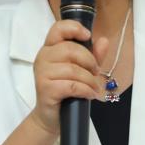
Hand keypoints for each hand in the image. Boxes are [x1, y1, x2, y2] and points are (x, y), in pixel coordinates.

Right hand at [29, 19, 108, 135]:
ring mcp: (42, 73)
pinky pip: (71, 85)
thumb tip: (103, 41)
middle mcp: (43, 57)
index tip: (87, 35)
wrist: (51, 116)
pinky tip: (89, 94)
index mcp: (50, 48)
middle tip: (95, 72)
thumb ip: (93, 55)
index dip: (74, 28)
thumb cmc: (66, 91)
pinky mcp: (45, 89)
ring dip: (89, 80)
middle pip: (70, 49)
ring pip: (72, 69)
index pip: (58, 29)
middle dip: (89, 61)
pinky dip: (85, 90)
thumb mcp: (83, 70)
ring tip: (94, 88)